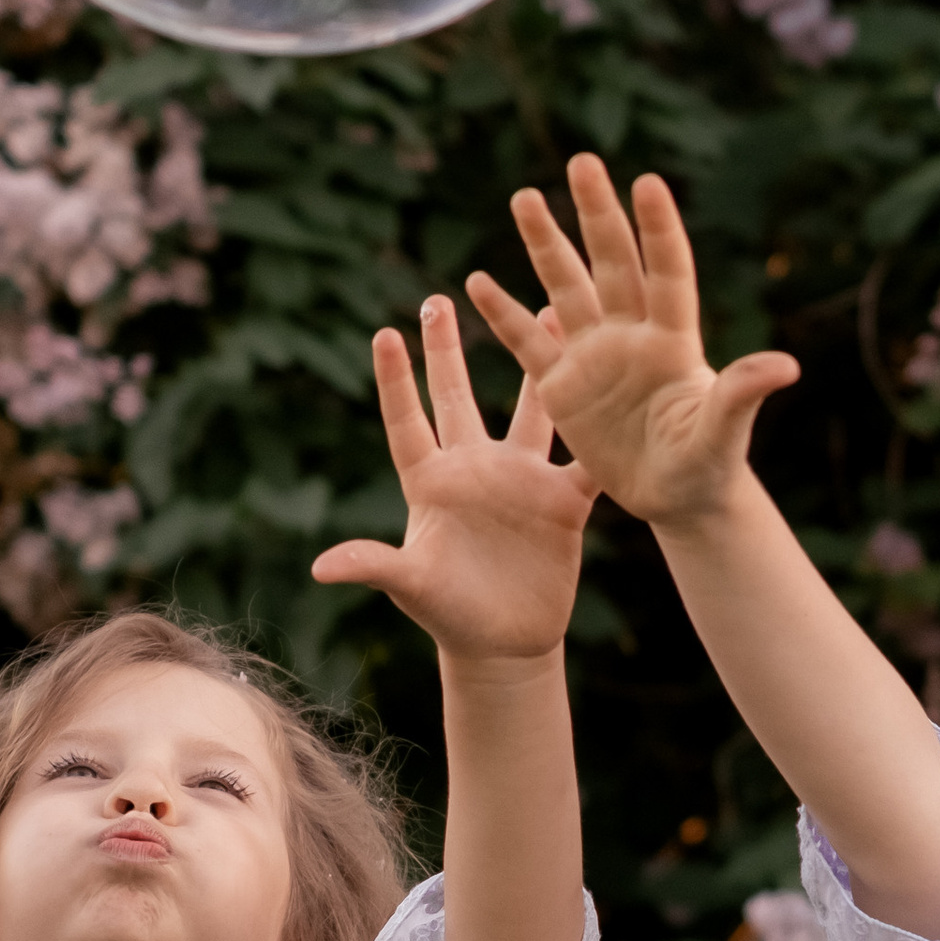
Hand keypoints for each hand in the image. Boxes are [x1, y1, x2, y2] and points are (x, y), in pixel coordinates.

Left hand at [310, 295, 596, 663]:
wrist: (504, 644)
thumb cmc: (448, 616)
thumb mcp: (411, 587)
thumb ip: (374, 566)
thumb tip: (323, 568)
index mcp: (432, 484)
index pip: (409, 422)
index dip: (397, 381)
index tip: (386, 332)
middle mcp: (474, 470)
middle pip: (457, 397)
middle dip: (448, 348)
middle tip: (438, 296)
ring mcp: (520, 481)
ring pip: (529, 409)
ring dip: (536, 364)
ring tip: (546, 310)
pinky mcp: (562, 503)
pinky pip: (584, 460)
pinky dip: (598, 434)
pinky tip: (617, 388)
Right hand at [465, 155, 799, 531]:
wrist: (677, 497)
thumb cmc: (709, 465)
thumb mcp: (723, 433)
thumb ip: (741, 394)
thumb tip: (786, 366)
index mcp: (674, 341)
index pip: (667, 273)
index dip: (659, 231)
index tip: (647, 182)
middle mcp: (633, 335)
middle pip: (613, 263)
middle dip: (597, 213)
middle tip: (582, 161)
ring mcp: (595, 356)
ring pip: (566, 286)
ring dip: (546, 244)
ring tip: (525, 196)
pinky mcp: (563, 387)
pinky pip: (527, 343)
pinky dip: (504, 314)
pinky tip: (476, 282)